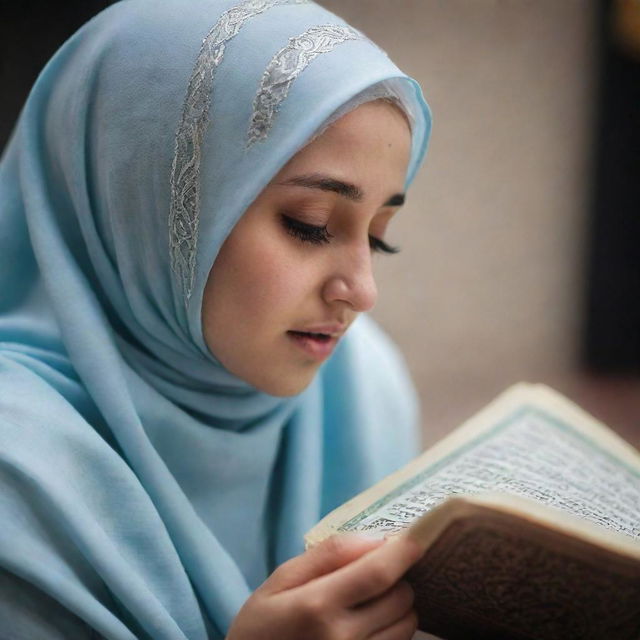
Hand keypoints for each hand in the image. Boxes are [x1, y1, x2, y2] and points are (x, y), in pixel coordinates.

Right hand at [226, 533, 422, 639]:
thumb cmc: (260, 628)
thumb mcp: (280, 581)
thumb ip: (326, 555)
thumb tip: (374, 538)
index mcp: (318, 606)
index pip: (378, 573)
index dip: (404, 552)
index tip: (417, 536)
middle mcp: (344, 639)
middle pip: (400, 598)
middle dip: (399, 577)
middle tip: (379, 571)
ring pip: (406, 625)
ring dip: (399, 606)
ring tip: (372, 601)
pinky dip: (393, 631)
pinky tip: (370, 626)